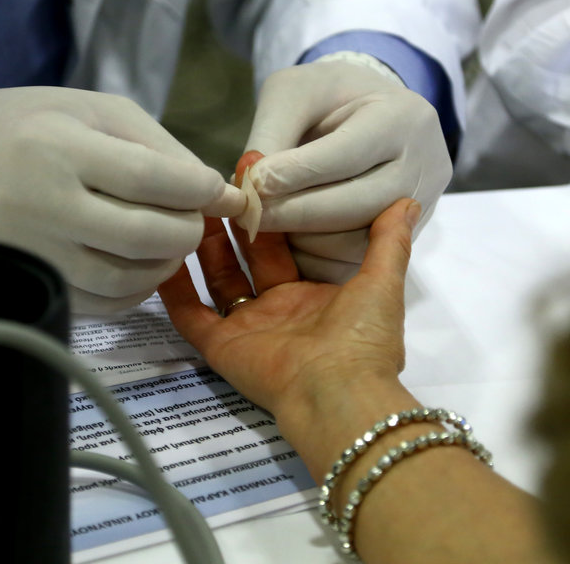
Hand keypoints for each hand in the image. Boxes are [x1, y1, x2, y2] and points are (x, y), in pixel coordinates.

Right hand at [0, 85, 242, 313]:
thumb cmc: (29, 125)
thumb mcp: (93, 111)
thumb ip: (158, 147)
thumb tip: (215, 192)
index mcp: (59, 148)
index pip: (148, 177)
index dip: (197, 189)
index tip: (219, 192)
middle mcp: (43, 205)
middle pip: (142, 234)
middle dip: (188, 230)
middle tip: (197, 219)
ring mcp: (34, 253)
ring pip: (125, 278)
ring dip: (166, 265)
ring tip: (172, 242)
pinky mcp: (30, 283)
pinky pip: (100, 304)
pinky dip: (135, 291)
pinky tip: (142, 266)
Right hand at [158, 187, 418, 422]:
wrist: (338, 392)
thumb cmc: (361, 338)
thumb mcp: (382, 282)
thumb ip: (389, 242)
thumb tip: (407, 200)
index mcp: (312, 297)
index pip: (286, 248)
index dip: (274, 215)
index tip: (262, 178)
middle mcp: (277, 310)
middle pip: (248, 258)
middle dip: (237, 221)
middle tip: (223, 181)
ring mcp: (246, 328)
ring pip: (218, 279)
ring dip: (205, 244)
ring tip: (194, 202)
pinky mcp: (221, 346)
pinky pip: (191, 315)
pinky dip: (175, 290)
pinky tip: (162, 255)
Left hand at [243, 58, 450, 282]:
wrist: (366, 112)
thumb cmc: (325, 96)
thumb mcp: (293, 93)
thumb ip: (272, 134)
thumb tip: (252, 188)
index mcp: (403, 117)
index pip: (348, 153)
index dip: (296, 174)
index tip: (253, 185)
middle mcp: (424, 165)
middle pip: (360, 204)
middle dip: (296, 213)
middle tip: (249, 216)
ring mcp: (420, 207)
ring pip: (359, 242)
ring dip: (301, 242)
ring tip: (263, 226)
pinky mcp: (403, 239)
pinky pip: (355, 263)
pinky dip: (312, 260)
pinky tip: (283, 246)